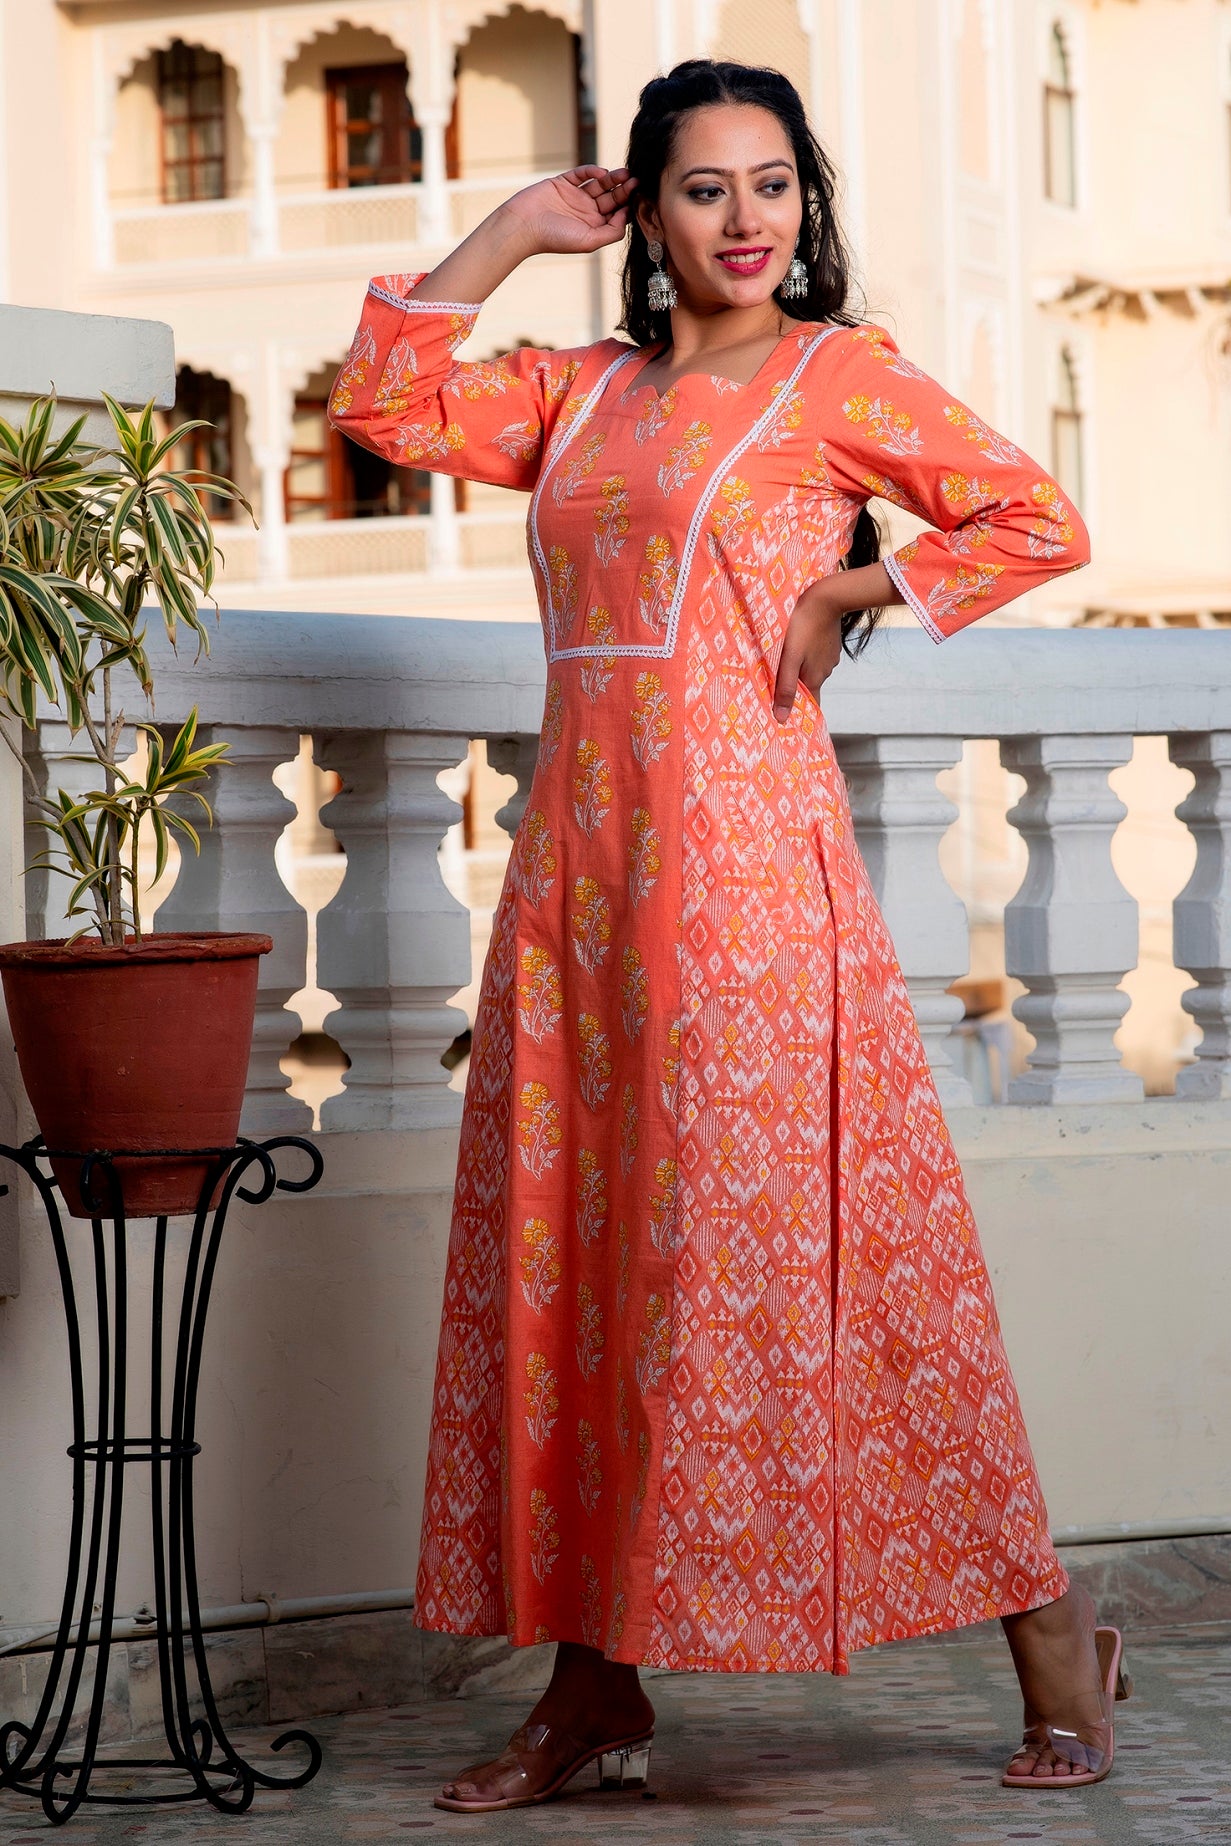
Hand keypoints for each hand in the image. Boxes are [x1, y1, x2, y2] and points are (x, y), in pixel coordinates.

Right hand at [501, 166, 637, 256]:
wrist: (523, 225)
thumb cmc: (554, 238)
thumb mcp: (589, 241)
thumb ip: (611, 232)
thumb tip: (626, 216)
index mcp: (593, 228)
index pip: (616, 215)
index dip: (628, 206)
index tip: (639, 198)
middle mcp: (586, 212)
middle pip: (611, 198)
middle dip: (624, 190)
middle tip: (635, 181)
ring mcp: (575, 196)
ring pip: (599, 184)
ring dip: (612, 178)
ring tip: (625, 174)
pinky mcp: (563, 183)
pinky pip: (581, 174)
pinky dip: (591, 171)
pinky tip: (600, 173)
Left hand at [773, 580, 845, 721]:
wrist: (827, 598)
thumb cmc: (803, 626)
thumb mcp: (789, 658)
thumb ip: (785, 687)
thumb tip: (782, 718)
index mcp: (815, 679)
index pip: (809, 705)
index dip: (798, 711)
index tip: (788, 716)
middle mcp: (825, 671)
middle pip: (808, 686)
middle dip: (794, 688)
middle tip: (777, 684)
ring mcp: (830, 656)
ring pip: (812, 669)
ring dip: (799, 668)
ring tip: (785, 660)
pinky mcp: (830, 643)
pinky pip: (816, 654)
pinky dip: (807, 654)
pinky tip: (798, 645)